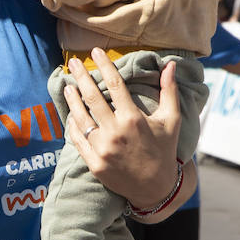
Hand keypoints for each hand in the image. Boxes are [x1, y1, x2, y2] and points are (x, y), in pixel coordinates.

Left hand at [64, 49, 181, 210]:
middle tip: (72, 62)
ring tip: (67, 86)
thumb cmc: (164, 151)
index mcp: (133, 119)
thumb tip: (170, 64)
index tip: (94, 51)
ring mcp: (102, 149)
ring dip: (72, 99)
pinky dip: (72, 124)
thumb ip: (169, 91)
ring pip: (80, 117)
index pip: (114, 84)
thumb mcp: (171, 121)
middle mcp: (115, 133)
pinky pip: (77, 139)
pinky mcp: (93, 163)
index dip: (103, 65)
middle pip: (91, 97)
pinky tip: (71, 114)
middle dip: (80, 76)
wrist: (155, 189)